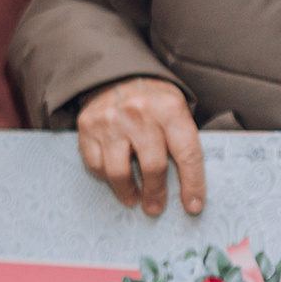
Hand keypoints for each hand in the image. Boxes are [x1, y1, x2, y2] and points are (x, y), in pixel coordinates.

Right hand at [76, 76, 202, 216]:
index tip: (193, 206)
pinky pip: (95, 163)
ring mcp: (110, 120)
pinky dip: (104, 176)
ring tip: (133, 198)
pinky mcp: (87, 126)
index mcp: (170, 108)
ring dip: (127, 191)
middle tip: (155, 207)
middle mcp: (140, 113)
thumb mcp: (177, 109)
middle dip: (156, 193)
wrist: (118, 74)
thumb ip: (182, 140)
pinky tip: (113, 177)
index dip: (192, 184)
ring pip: (119, 171)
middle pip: (152, 166)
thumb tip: (187, 185)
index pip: (187, 154)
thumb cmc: (154, 100)